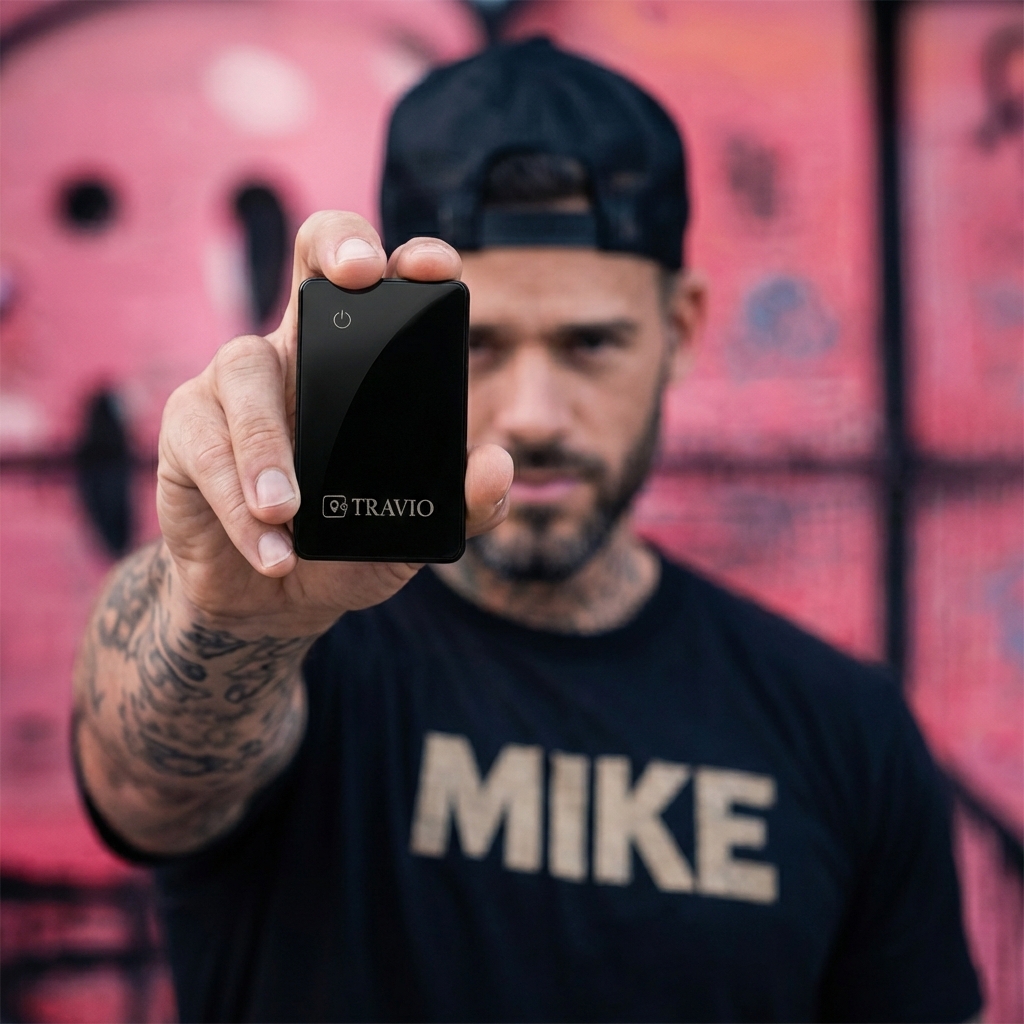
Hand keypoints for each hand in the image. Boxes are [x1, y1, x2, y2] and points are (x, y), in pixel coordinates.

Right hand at [156, 211, 512, 637]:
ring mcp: (236, 386)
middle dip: (335, 246)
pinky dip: (238, 503)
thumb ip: (461, 506)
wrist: (275, 602)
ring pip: (245, 369)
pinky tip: (271, 547)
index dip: (404, 260)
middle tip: (357, 277)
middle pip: (310, 263)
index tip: (432, 269)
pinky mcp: (188, 431)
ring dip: (267, 443)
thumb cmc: (348, 548)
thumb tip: (496, 468)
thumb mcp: (412, 533)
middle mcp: (299, 357)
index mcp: (358, 368)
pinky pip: (207, 449)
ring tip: (287, 510)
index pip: (380, 290)